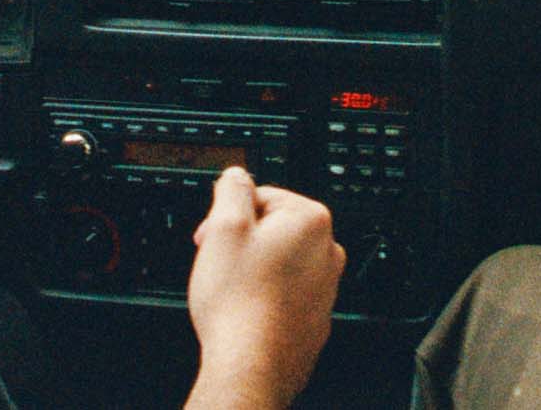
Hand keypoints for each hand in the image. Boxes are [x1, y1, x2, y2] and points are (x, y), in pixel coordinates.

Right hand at [185, 167, 345, 409]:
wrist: (252, 365)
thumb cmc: (239, 302)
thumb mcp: (224, 228)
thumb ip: (232, 190)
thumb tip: (237, 175)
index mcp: (310, 220)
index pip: (262, 196)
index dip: (229, 215)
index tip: (213, 235)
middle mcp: (327, 252)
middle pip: (273, 229)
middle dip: (243, 242)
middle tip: (220, 263)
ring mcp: (325, 287)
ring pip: (279, 262)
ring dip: (253, 270)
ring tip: (232, 290)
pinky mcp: (315, 317)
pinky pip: (285, 294)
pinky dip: (265, 297)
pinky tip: (246, 310)